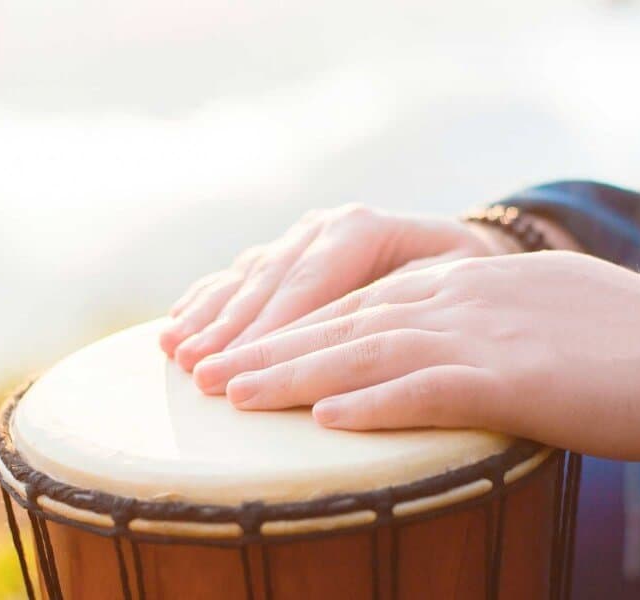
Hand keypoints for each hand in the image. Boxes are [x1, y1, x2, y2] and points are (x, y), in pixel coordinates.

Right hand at [159, 204, 522, 370]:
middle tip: (196, 371)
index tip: (239, 369)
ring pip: (247, 277)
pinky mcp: (287, 252)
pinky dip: (207, 298)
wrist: (461, 249)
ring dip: (209, 315)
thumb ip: (404, 299)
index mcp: (362, 227)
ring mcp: (300, 237)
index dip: (271, 328)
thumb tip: (357, 340)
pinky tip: (175, 322)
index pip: (308, 283)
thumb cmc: (465, 277)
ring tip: (174, 351)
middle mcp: (324, 226)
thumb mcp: (456, 282)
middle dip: (231, 329)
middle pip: (270, 282)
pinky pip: (238, 274)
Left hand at [191, 251, 639, 458]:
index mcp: (476, 279)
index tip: (246, 347)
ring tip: (232, 394)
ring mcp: (492, 330)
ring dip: (295, 373)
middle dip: (273, 346)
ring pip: (370, 347)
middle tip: (206, 371)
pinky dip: (371, 401)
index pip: (367, 298)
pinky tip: (324, 419)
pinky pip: (429, 387)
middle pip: (350, 318)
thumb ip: (489, 336)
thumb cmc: (637, 352)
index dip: (300, 324)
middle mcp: (471, 293)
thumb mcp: (548, 323)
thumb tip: (446, 367)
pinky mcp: (520, 377)